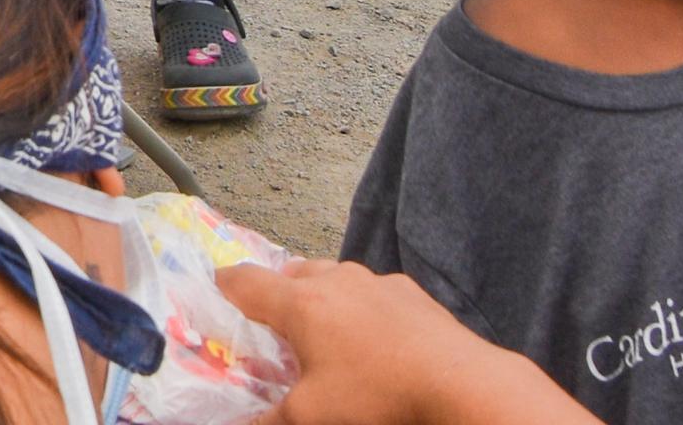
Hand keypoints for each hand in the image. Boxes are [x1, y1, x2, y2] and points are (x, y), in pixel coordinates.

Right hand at [225, 262, 571, 424]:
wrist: (465, 387)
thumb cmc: (379, 397)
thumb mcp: (312, 417)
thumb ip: (269, 419)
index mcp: (301, 303)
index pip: (246, 281)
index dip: (225, 285)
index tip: (217, 288)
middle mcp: (336, 281)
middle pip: (293, 272)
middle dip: (280, 292)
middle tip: (278, 323)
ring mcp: (379, 284)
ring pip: (337, 279)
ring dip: (324, 297)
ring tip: (329, 332)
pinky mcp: (415, 295)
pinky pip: (374, 293)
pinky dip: (364, 309)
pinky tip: (376, 341)